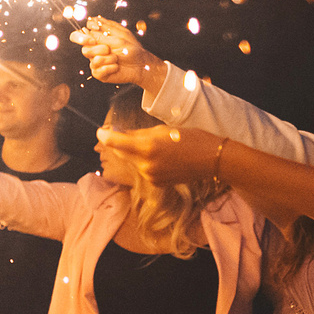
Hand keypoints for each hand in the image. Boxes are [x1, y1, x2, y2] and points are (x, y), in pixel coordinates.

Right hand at [72, 16, 162, 91]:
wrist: (141, 65)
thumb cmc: (132, 49)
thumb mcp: (120, 36)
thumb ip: (103, 32)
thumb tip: (88, 27)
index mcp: (97, 38)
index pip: (78, 35)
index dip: (81, 36)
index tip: (93, 36)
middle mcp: (94, 50)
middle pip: (83, 49)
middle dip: (98, 48)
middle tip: (107, 49)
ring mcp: (95, 61)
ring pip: (93, 58)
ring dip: (108, 57)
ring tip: (117, 58)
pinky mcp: (98, 73)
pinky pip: (98, 70)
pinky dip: (111, 67)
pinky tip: (117, 67)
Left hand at [97, 124, 226, 185]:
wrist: (212, 160)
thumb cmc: (191, 139)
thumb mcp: (163, 130)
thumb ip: (138, 134)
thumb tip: (118, 133)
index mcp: (147, 147)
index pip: (115, 142)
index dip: (105, 135)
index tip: (101, 130)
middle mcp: (145, 163)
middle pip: (121, 152)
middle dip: (118, 143)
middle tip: (119, 133)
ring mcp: (150, 175)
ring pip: (131, 161)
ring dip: (133, 153)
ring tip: (149, 144)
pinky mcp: (156, 183)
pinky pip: (142, 170)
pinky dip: (143, 162)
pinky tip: (158, 157)